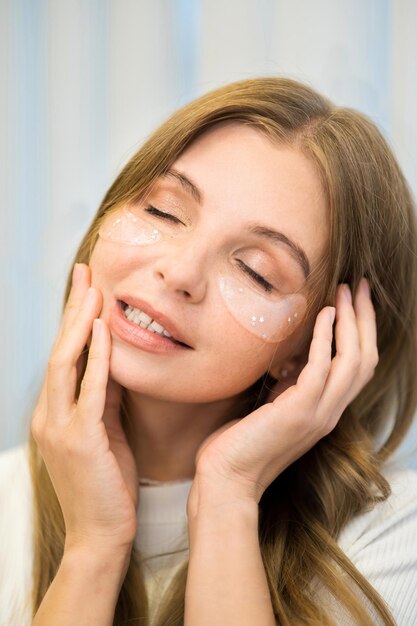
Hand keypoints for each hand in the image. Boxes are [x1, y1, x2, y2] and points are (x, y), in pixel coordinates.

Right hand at [31, 263, 138, 552]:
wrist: (100, 535)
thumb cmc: (105, 484)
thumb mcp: (104, 432)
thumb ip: (104, 397)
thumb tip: (114, 361)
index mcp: (55, 412)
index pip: (63, 355)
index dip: (73, 319)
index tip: (86, 288)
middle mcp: (49, 414)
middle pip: (60, 348)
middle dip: (73, 308)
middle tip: (85, 271)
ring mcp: (59, 426)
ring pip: (65, 361)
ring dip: (80, 322)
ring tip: (92, 288)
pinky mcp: (79, 438)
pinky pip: (88, 389)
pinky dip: (95, 356)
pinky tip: (102, 329)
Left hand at [192, 280, 377, 504]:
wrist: (227, 480)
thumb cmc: (242, 443)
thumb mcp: (274, 406)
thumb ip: (290, 384)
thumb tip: (293, 356)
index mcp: (326, 410)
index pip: (358, 367)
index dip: (361, 332)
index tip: (354, 300)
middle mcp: (331, 411)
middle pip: (365, 359)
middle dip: (365, 319)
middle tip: (361, 286)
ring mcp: (319, 413)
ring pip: (353, 360)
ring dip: (352, 321)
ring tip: (346, 290)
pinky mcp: (300, 411)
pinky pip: (322, 366)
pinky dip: (325, 337)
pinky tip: (323, 314)